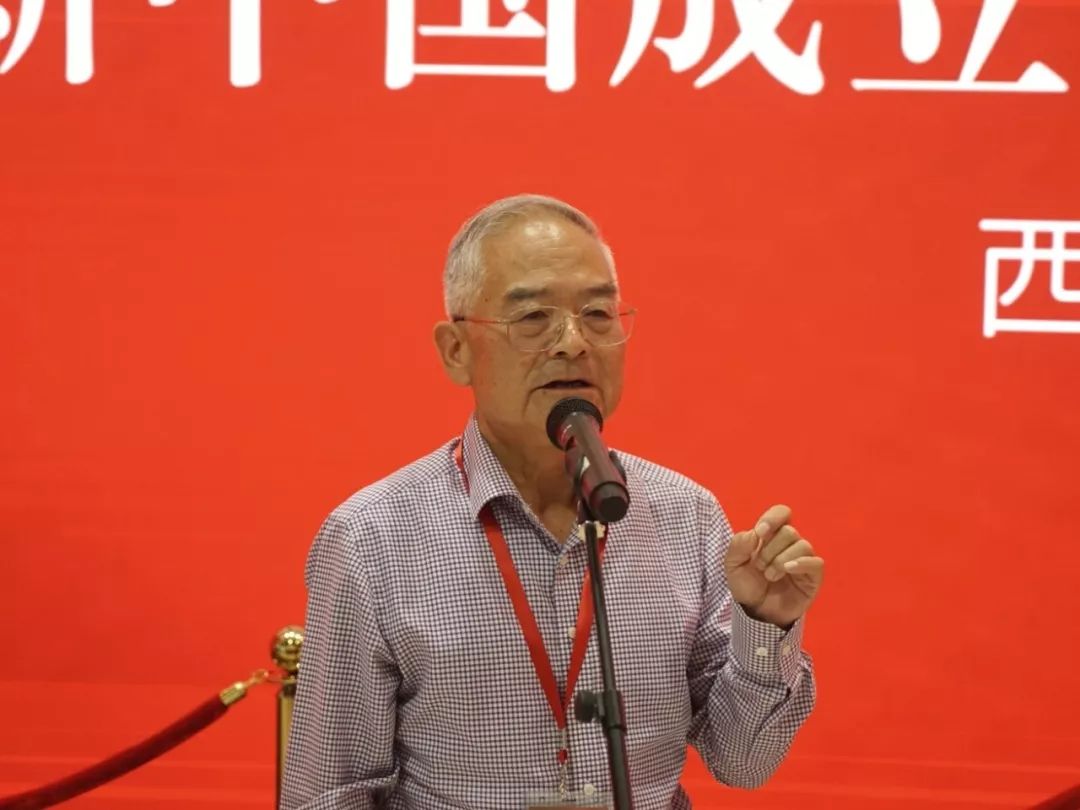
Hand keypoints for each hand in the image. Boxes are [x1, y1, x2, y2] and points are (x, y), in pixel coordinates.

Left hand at [724, 504, 824, 628]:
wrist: (756, 613)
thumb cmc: (746, 586)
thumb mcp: (732, 565)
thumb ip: (738, 545)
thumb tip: (756, 533)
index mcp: (771, 536)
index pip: (782, 513)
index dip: (773, 518)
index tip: (760, 533)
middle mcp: (789, 544)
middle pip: (789, 531)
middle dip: (770, 550)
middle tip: (760, 567)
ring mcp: (803, 559)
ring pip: (802, 545)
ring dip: (780, 560)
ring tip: (770, 576)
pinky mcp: (813, 576)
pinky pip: (816, 562)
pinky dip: (801, 563)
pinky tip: (787, 570)